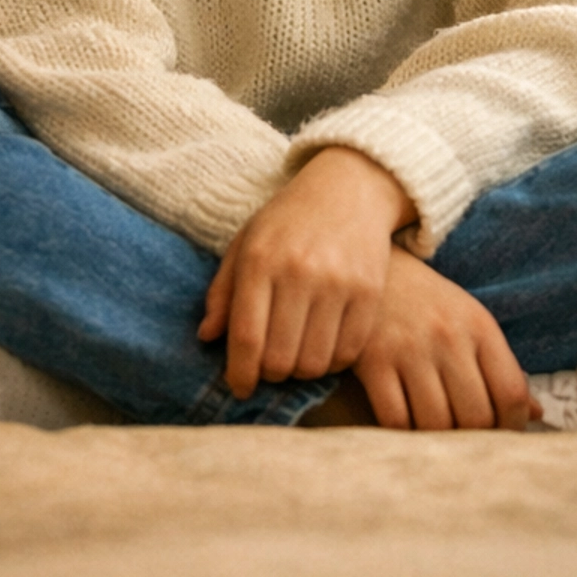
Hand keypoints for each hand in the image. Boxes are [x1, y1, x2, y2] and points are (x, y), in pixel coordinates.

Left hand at [198, 148, 415, 398]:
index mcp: (260, 260)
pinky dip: (333, 362)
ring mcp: (338, 281)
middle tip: (271, 366)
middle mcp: (299, 271)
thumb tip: (207, 336)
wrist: (349, 188)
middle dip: (271, 374)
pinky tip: (324, 347)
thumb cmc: (288, 220)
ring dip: (302, 371)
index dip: (240, 373)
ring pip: (315, 362)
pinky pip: (348, 352)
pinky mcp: (369, 291)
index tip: (240, 387)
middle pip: (280, 357)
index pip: (246, 336)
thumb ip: (223, 290)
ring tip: (298, 356)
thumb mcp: (246, 243)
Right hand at [352, 247, 537, 431]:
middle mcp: (448, 337)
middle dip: (474, 440)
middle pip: (475, 416)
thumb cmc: (429, 303)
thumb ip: (503, 368)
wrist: (373, 270)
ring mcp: (408, 349)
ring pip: (435, 424)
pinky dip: (402, 432)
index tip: (503, 437)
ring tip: (437, 436)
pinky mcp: (372, 361)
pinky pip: (394, 419)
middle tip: (467, 443)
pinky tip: (405, 423)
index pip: (511, 393)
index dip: (512, 427)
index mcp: (480, 326)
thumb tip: (536, 415)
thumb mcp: (472, 321)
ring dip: (438, 440)